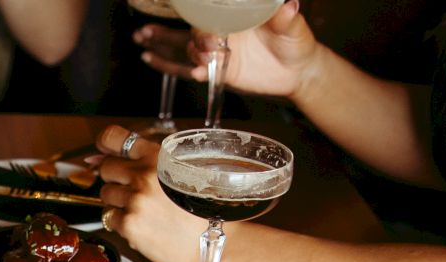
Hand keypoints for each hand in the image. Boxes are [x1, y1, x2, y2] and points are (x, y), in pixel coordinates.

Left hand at [92, 126, 207, 261]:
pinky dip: (120, 221)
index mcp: (158, 156)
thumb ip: (149, 159)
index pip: (113, 137)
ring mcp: (136, 200)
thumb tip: (100, 157)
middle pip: (106, 168)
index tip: (103, 152)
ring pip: (105, 194)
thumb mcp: (183, 169)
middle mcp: (145, 175)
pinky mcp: (130, 224)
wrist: (217, 241)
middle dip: (116, 178)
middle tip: (135, 190)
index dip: (104, 145)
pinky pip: (108, 217)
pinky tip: (143, 223)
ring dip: (118, 201)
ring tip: (144, 209)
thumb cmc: (202, 208)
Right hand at [135, 0, 322, 99]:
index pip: (207, 13)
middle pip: (189, 30)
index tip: (185, 19)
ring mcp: (219, 51)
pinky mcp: (220, 71)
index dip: (194, 17)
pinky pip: (194, 69)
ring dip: (166, 49)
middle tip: (146, 33)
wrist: (299, 71)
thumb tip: (289, 5)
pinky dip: (181, 69)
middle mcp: (222, 32)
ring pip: (186, 48)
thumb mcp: (294, 27)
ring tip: (146, 51)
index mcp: (235, 16)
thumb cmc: (296, 42)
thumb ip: (287, 17)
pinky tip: (167, 65)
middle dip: (165, 32)